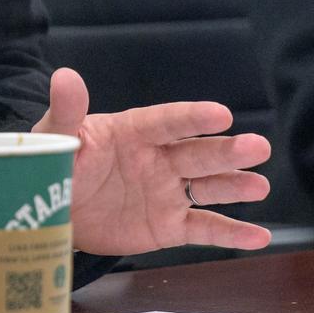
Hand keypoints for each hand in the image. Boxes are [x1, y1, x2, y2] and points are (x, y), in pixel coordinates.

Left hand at [33, 67, 273, 255]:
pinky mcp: (168, 226)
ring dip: (235, 186)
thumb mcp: (57, 138)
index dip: (193, 118)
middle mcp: (158, 159)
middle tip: (258, 147)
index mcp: (134, 131)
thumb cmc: (57, 163)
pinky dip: (231, 234)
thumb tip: (66, 76)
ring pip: (208, 188)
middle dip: (228, 151)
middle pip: (197, 154)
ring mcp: (166, 192)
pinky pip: (203, 229)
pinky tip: (259, 236)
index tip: (222, 114)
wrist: (52, 210)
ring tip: (260, 185)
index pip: (167, 122)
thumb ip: (66, 112)